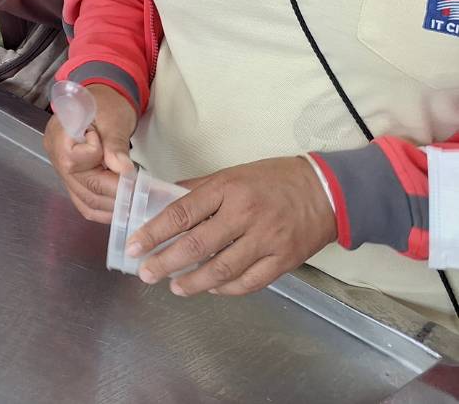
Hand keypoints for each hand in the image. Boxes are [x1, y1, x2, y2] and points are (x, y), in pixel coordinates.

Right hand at [43, 84, 137, 221]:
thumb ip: (115, 144)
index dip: (103, 164)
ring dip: (110, 207)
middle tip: (140, 195)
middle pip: (83, 187)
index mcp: (59, 135)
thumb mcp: (114, 118)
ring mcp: (62, 169)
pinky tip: (119, 208)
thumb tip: (123, 171)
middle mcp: (55, 156)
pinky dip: (102, 209)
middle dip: (114, 194)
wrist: (103, 101)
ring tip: (134, 203)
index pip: (76, 162)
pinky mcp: (73, 178)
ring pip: (84, 200)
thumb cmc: (107, 104)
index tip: (125, 161)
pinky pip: (84, 201)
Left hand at [131, 156, 337, 296]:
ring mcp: (265, 239)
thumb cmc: (274, 179)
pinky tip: (211, 289)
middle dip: (165, 262)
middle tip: (145, 273)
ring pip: (221, 270)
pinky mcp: (284, 260)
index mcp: (227, 189)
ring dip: (193, 282)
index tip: (134, 245)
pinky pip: (249, 282)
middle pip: (197, 245)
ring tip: (175, 287)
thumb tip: (163, 198)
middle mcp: (244, 214)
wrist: (327, 191)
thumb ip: (199, 188)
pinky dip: (226, 289)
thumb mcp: (232, 173)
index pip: (181, 213)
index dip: (153, 232)